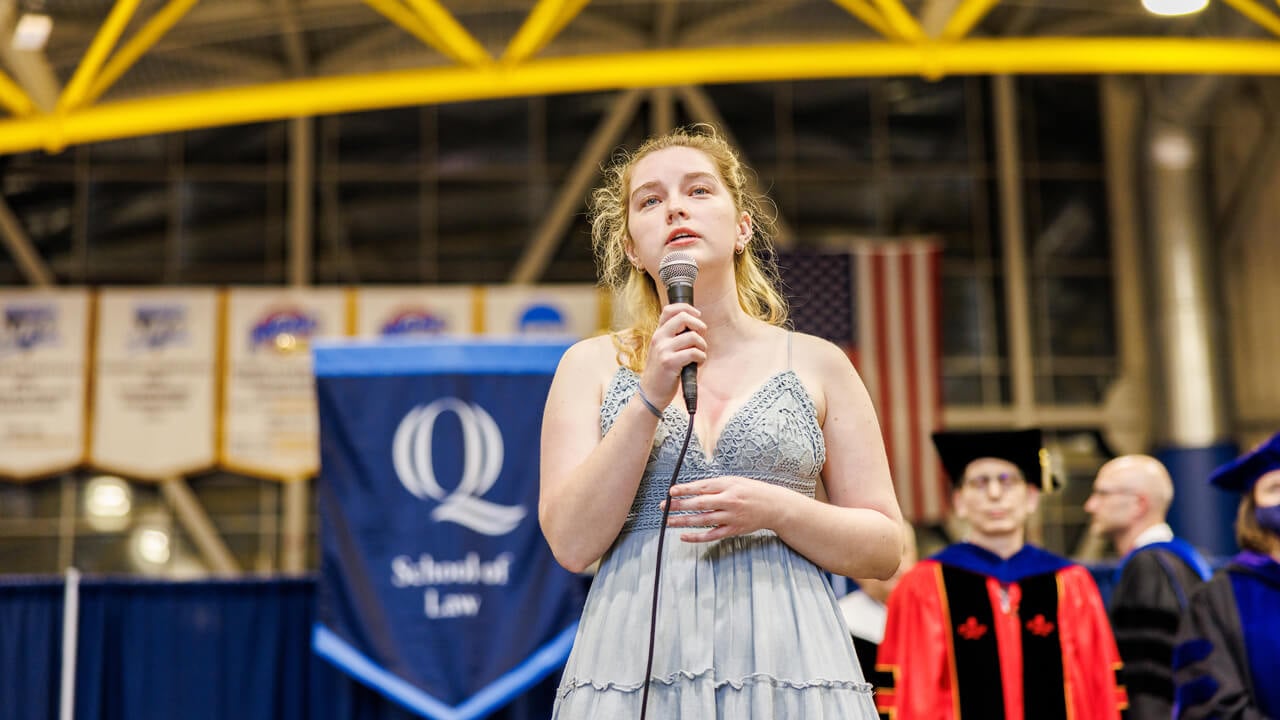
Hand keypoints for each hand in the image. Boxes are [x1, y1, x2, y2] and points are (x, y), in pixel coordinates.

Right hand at [639, 303, 706, 406]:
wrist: (650, 394)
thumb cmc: (661, 372)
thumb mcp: (661, 350)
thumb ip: (673, 337)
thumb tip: (694, 326)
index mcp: (657, 333)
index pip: (669, 309)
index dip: (687, 308)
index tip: (697, 315)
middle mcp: (658, 338)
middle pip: (683, 318)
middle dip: (699, 325)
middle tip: (701, 336)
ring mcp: (663, 350)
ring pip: (693, 337)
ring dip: (702, 346)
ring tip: (700, 354)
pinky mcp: (670, 362)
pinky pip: (694, 353)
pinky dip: (701, 358)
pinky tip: (697, 364)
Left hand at [662, 476, 788, 542]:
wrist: (774, 506)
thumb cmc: (752, 490)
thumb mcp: (735, 481)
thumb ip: (715, 485)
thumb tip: (692, 489)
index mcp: (728, 486)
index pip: (702, 487)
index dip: (685, 490)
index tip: (671, 492)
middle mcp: (729, 501)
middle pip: (699, 504)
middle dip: (679, 505)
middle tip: (663, 507)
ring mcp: (730, 517)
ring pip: (702, 520)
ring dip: (683, 521)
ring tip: (668, 521)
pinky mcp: (732, 530)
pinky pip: (711, 535)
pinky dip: (696, 537)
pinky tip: (683, 536)